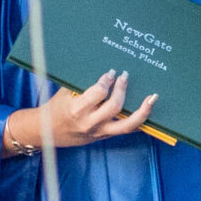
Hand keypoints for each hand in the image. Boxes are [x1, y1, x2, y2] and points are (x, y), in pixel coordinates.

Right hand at [16, 70, 158, 150]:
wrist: (48, 132)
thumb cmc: (57, 107)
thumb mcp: (65, 93)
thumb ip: (83, 82)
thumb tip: (102, 63)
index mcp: (77, 110)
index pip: (97, 94)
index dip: (106, 81)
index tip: (111, 72)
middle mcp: (90, 123)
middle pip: (114, 107)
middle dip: (122, 89)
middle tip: (125, 76)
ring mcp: (99, 132)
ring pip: (127, 125)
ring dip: (143, 111)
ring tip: (152, 98)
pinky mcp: (105, 136)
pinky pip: (127, 130)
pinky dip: (139, 121)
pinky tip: (149, 111)